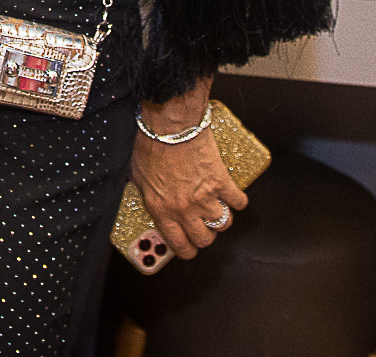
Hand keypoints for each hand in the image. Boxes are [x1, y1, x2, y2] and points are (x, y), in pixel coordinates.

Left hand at [129, 92, 245, 259]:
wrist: (169, 125)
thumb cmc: (150, 143)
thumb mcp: (137, 175)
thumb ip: (146, 193)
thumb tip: (147, 198)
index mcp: (162, 209)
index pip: (179, 244)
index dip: (187, 250)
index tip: (190, 248)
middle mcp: (184, 209)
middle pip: (204, 239)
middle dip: (205, 235)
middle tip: (204, 226)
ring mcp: (204, 197)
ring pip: (223, 224)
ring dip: (222, 218)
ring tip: (218, 208)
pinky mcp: (221, 182)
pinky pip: (238, 201)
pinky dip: (238, 200)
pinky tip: (233, 196)